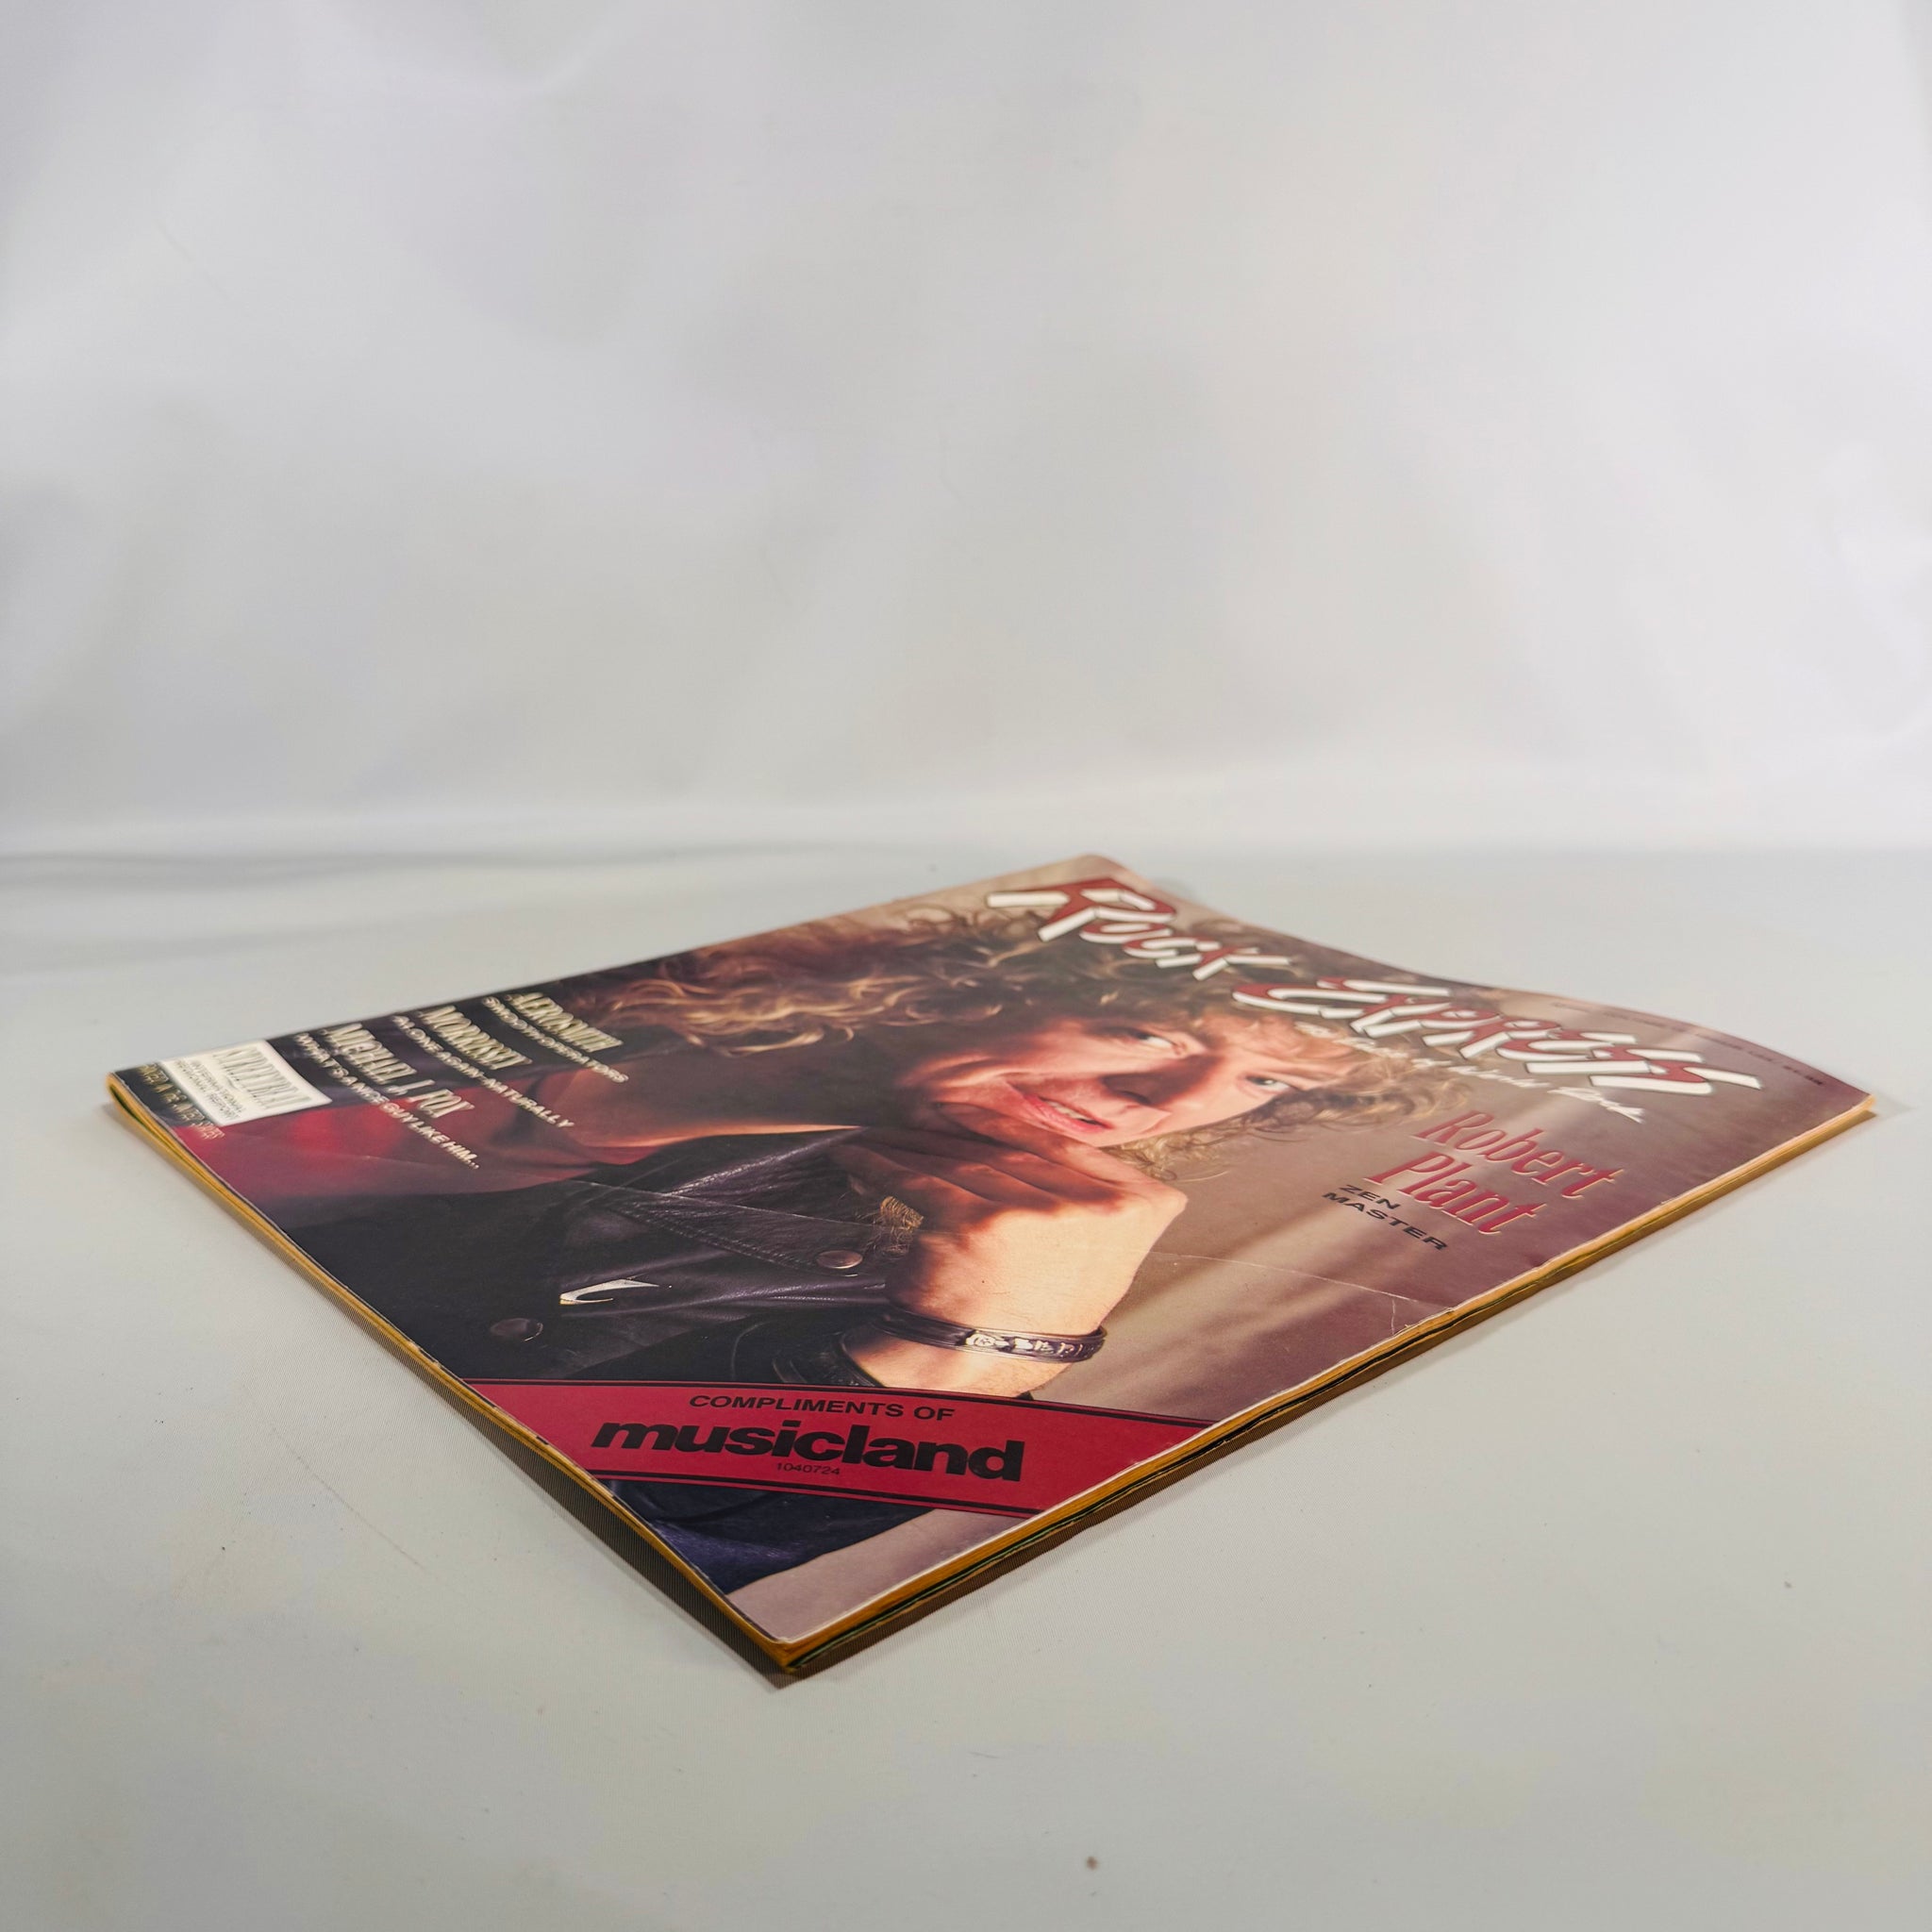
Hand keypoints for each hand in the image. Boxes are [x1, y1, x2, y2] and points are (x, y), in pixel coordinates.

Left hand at [827, 1104, 1185, 1391]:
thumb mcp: (1103, 1256)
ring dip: (912, 1144)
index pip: (1066, 1145)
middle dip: (956, 1130)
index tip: (975, 1109)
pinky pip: (918, 1176)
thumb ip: (1099, 1196)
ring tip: (882, 1139)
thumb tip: (1048, 1134)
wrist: (986, 1365)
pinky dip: (880, 1162)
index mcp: (1136, 1209)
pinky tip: (859, 1155)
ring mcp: (1030, 1211)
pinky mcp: (972, 1219)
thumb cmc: (1040, 1316)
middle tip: (921, 1119)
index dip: (1012, 1123)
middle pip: (1012, 1149)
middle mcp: (1088, 1207)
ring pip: (963, 1159)